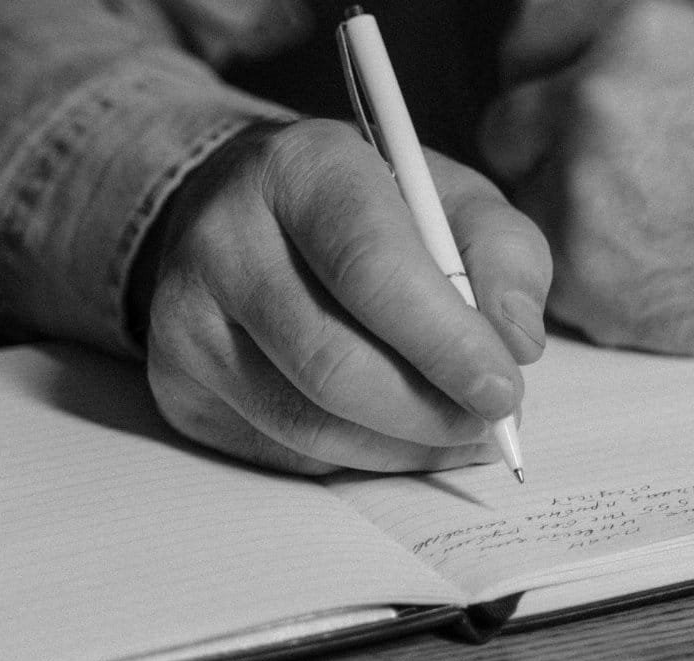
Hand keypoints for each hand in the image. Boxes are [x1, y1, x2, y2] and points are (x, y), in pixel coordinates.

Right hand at [131, 120, 550, 473]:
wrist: (250, 214)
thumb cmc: (372, 210)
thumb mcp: (453, 200)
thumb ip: (504, 255)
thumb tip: (516, 342)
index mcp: (301, 168)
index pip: (371, 268)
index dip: (444, 342)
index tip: (502, 389)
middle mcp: (223, 238)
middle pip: (333, 363)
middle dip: (429, 411)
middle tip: (489, 423)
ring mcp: (185, 318)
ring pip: (307, 425)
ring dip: (402, 447)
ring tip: (458, 430)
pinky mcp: (177, 386)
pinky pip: (283, 453)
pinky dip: (361, 458)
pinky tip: (399, 434)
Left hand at [481, 1, 693, 374]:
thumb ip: (663, 30)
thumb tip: (608, 28)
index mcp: (636, 34)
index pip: (527, 40)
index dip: (541, 75)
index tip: (552, 100)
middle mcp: (594, 103)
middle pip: (505, 124)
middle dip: (539, 147)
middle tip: (594, 174)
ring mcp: (580, 192)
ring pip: (520, 199)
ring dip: (557, 209)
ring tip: (630, 225)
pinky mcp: (582, 274)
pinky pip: (545, 265)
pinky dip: (579, 269)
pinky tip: (639, 266)